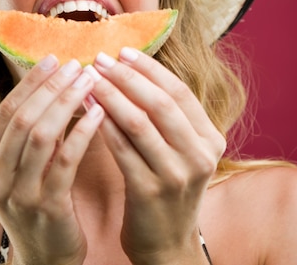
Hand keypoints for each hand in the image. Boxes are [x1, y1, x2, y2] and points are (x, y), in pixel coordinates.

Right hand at [0, 55, 103, 264]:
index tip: (54, 59)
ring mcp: (18, 194)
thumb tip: (51, 84)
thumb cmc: (37, 204)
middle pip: (22, 119)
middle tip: (77, 65)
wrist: (45, 257)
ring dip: (67, 103)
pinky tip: (99, 113)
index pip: (5, 112)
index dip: (30, 83)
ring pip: (41, 135)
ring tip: (89, 82)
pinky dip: (82, 132)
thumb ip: (27, 135)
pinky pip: (66, 160)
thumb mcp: (20, 170)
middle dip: (51, 88)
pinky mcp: (47, 207)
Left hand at [87, 48, 225, 264]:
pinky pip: (121, 149)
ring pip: (139, 123)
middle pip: (160, 103)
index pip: (179, 92)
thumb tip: (133, 70)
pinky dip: (102, 125)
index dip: (149, 68)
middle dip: (127, 76)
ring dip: (110, 96)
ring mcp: (176, 175)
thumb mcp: (181, 152)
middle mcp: (199, 155)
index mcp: (210, 139)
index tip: (123, 51)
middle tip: (99, 59)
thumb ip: (168, 118)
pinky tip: (86, 110)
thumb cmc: (167, 189)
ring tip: (88, 79)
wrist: (166, 243)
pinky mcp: (149, 191)